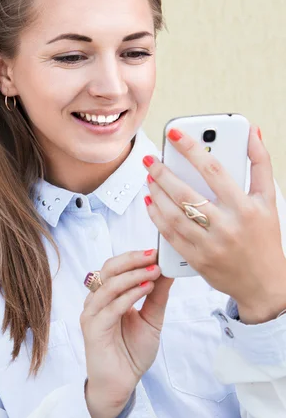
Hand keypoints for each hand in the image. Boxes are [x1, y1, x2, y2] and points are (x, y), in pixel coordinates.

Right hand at [80, 249, 172, 417]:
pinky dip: (128, 296)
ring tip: (154, 271)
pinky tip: (145, 289)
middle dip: (132, 259)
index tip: (157, 251)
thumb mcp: (151, 318)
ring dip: (132, 276)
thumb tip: (168, 270)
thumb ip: (157, 295)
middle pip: (108, 269)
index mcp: (107, 295)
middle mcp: (96, 301)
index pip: (116, 267)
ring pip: (108, 285)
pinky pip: (110, 307)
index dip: (135, 257)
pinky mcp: (92, 328)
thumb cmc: (132, 352)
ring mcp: (92, 314)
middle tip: (154, 255)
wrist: (121, 384)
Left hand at [142, 124, 285, 322]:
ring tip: (149, 178)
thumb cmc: (265, 238)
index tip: (174, 134)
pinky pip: (169, 235)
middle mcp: (227, 227)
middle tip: (150, 160)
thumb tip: (251, 132)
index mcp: (246, 208)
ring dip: (156, 193)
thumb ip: (260, 164)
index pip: (213, 170)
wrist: (264, 284)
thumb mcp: (268, 200)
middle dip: (162, 173)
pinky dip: (157, 216)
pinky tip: (151, 202)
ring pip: (173, 214)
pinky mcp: (196, 260)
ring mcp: (209, 245)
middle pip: (186, 193)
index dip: (192, 149)